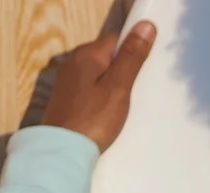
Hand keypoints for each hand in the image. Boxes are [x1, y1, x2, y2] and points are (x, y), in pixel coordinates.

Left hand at [41, 22, 156, 152]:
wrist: (63, 150)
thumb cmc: (94, 119)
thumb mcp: (118, 88)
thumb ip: (131, 57)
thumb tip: (145, 26)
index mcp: (87, 54)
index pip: (116, 39)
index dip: (133, 49)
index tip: (146, 69)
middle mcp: (73, 61)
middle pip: (105, 56)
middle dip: (122, 67)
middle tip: (138, 90)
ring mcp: (67, 80)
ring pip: (97, 73)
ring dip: (112, 83)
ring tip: (124, 103)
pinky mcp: (66, 98)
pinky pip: (89, 88)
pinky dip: (101, 95)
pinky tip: (107, 111)